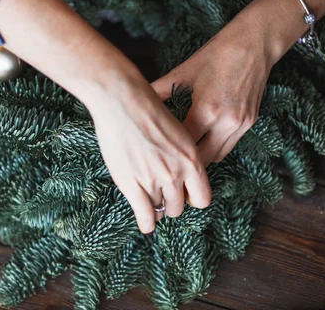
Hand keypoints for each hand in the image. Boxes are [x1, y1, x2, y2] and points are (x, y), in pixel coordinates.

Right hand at [86, 74, 210, 233]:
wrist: (122, 100)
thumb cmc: (147, 108)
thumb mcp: (176, 131)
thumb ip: (180, 154)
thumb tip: (179, 169)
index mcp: (191, 158)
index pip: (203, 196)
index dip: (192, 199)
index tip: (183, 195)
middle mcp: (176, 172)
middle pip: (179, 206)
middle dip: (171, 204)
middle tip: (163, 198)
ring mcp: (154, 180)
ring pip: (161, 209)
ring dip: (156, 209)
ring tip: (150, 206)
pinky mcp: (132, 184)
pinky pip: (144, 214)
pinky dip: (146, 222)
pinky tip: (146, 224)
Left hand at [151, 15, 277, 165]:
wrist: (254, 44)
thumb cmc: (216, 55)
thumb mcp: (183, 72)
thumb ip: (159, 91)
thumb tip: (137, 100)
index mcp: (206, 111)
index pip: (183, 146)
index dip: (169, 150)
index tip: (156, 151)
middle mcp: (226, 123)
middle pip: (201, 159)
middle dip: (185, 161)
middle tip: (168, 159)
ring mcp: (241, 125)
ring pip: (217, 156)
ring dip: (201, 158)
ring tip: (183, 153)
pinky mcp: (250, 122)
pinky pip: (229, 145)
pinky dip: (215, 147)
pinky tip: (201, 140)